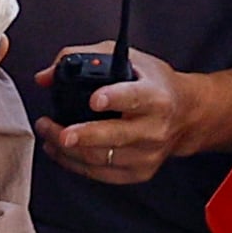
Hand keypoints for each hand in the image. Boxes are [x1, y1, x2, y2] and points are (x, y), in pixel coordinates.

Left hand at [35, 45, 200, 184]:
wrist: (186, 114)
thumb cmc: (153, 84)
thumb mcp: (125, 58)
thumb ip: (83, 58)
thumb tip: (46, 77)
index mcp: (155, 96)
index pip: (134, 97)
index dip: (114, 98)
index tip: (94, 99)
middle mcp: (154, 128)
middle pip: (116, 135)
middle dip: (83, 135)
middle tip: (58, 132)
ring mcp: (148, 153)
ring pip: (102, 158)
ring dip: (68, 150)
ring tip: (48, 134)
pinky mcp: (140, 171)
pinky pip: (101, 174)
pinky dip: (75, 164)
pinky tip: (60, 151)